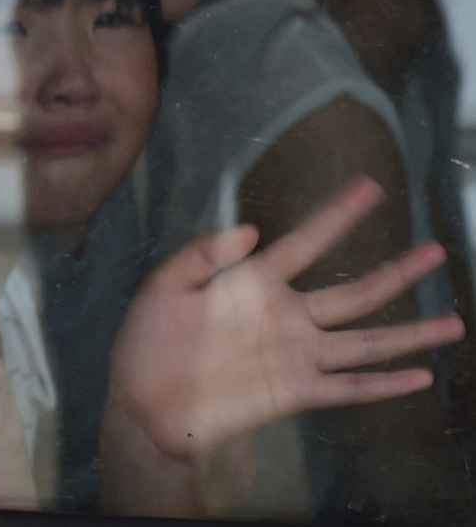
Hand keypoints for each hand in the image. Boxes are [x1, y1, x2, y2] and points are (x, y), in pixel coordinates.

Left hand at [106, 178, 464, 464]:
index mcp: (254, 283)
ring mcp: (295, 355)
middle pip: (354, 292)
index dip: (337, 215)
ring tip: (453, 322)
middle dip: (396, 271)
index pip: (306, 242)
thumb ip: (203, 253)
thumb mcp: (165, 284)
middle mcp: (286, 316)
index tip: (369, 187)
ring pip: (365, 340)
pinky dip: (384, 385)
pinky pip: (348, 388)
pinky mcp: (295, 392)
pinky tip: (420, 377)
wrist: (143, 401)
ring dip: (409, 332)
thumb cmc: (149, 340)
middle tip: (435, 251)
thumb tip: (251, 228)